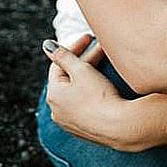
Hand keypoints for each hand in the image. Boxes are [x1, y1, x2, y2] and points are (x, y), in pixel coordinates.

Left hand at [42, 35, 135, 150]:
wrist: (119, 126)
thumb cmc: (99, 97)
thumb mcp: (81, 70)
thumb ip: (64, 55)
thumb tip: (47, 46)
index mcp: (53, 95)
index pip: (59, 64)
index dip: (74, 47)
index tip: (88, 38)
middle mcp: (57, 110)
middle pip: (69, 77)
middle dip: (85, 60)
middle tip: (101, 48)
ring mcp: (70, 121)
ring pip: (77, 90)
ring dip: (89, 74)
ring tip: (105, 63)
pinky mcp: (84, 128)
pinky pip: (84, 103)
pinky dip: (91, 90)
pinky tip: (104, 84)